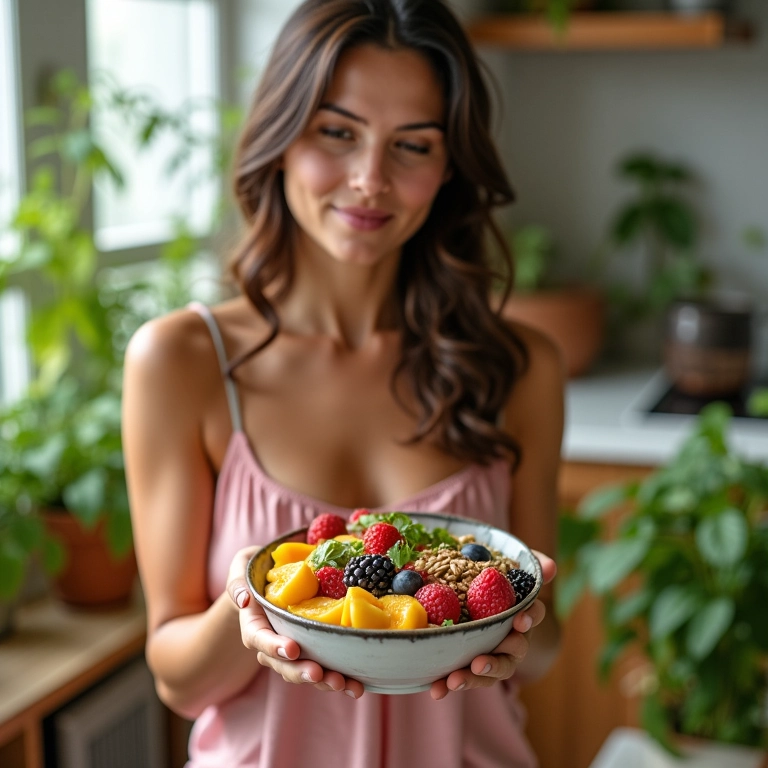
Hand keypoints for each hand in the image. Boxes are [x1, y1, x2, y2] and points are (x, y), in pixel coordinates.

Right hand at [225, 546, 365, 698]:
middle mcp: (271, 644)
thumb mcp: (241, 567)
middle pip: (283, 664)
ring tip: (343, 683)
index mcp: (253, 624)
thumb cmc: (254, 570)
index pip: (259, 639)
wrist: (271, 579)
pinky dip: (340, 679)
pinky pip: (323, 669)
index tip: (292, 649)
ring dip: (323, 681)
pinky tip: (357, 685)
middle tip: (318, 674)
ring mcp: (292, 651)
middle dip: (301, 672)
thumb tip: (244, 600)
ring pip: (304, 672)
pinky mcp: (311, 652)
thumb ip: (237, 582)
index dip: (274, 646)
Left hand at [429, 549, 556, 699]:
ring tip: (454, 680)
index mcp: (524, 614)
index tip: (520, 620)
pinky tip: (435, 689)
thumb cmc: (503, 580)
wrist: (486, 597)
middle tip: (479, 662)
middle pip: (511, 654)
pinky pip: (464, 677)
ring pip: (489, 672)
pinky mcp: (473, 665)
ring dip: (472, 678)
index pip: (533, 615)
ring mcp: (495, 655)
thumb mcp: (516, 568)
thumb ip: (533, 565)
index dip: (529, 617)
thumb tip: (550, 568)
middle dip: (496, 661)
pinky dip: (449, 684)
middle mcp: (514, 639)